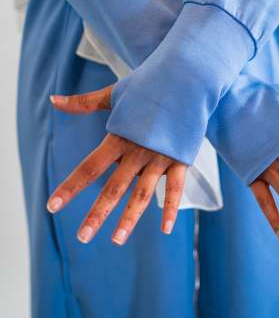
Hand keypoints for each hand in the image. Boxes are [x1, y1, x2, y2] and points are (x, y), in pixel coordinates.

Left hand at [47, 86, 187, 244]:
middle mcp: (137, 150)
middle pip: (114, 187)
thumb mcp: (115, 94)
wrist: (186, 77)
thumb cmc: (148, 85)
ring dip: (130, 218)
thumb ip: (84, 103)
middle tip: (83, 237)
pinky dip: (171, 208)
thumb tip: (53, 100)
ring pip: (143, 193)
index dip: (71, 187)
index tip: (53, 206)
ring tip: (117, 240)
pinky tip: (165, 229)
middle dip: (98, 213)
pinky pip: (176, 187)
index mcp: (119, 137)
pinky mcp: (181, 158)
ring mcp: (160, 156)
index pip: (90, 166)